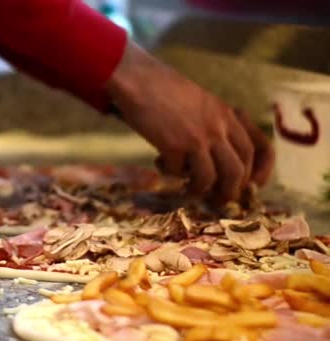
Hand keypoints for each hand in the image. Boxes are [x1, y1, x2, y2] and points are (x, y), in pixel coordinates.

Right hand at [106, 43, 273, 202]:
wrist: (138, 79)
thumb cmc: (164, 89)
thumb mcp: (201, 102)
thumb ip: (215, 123)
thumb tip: (218, 159)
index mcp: (227, 115)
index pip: (259, 148)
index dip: (261, 173)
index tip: (252, 187)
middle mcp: (218, 127)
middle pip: (239, 170)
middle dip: (230, 192)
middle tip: (217, 201)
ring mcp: (197, 137)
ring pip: (213, 179)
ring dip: (201, 191)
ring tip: (189, 191)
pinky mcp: (174, 145)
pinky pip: (179, 173)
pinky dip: (171, 174)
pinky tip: (160, 163)